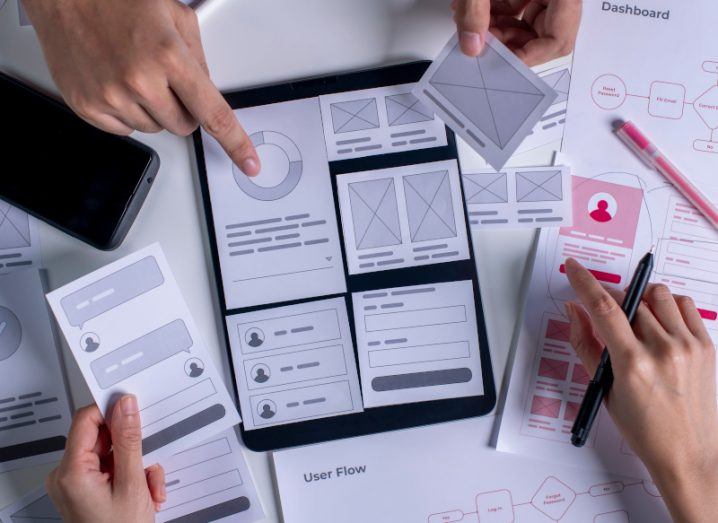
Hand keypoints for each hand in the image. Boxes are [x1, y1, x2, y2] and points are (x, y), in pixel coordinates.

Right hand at [23, 0, 259, 175]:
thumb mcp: (175, 16)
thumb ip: (199, 59)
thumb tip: (208, 92)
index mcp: (169, 56)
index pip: (213, 114)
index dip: (235, 143)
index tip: (249, 162)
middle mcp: (140, 81)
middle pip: (184, 127)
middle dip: (183, 108)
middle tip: (164, 78)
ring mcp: (111, 97)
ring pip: (155, 129)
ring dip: (153, 110)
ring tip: (134, 72)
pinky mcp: (88, 107)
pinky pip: (125, 130)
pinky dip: (127, 112)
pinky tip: (117, 82)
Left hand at [46, 395, 165, 522]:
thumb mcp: (133, 484)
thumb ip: (130, 441)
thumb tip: (126, 407)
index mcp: (71, 471)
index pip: (86, 419)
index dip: (111, 410)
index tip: (133, 406)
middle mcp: (67, 476)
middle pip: (103, 438)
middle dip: (133, 449)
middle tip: (149, 463)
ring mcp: (76, 484)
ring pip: (113, 454)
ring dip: (138, 467)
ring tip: (149, 488)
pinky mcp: (86, 490)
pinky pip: (112, 469)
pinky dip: (132, 477)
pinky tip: (144, 493)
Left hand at [452, 0, 581, 65]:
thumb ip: (474, 11)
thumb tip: (471, 45)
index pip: (557, 40)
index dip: (527, 57)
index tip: (500, 61)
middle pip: (545, 34)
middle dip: (509, 43)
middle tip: (483, 44)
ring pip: (531, 22)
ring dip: (500, 30)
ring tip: (476, 27)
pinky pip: (523, 6)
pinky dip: (499, 14)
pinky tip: (479, 13)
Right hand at [564, 258, 717, 522]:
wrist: (688, 451)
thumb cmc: (644, 428)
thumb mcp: (603, 388)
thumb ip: (585, 344)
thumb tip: (574, 311)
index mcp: (632, 364)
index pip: (603, 308)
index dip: (584, 282)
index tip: (574, 268)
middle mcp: (663, 350)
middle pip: (628, 300)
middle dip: (610, 299)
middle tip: (605, 315)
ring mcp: (688, 346)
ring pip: (656, 295)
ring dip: (639, 299)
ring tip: (635, 320)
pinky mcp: (705, 345)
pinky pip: (683, 304)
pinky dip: (666, 305)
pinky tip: (658, 322)